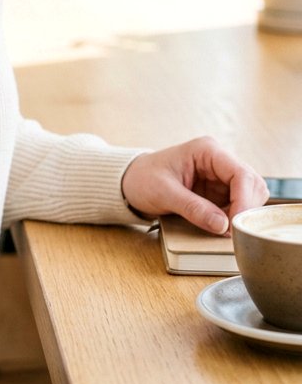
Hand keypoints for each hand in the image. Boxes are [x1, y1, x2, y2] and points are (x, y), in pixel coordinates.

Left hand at [121, 136, 268, 233]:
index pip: (241, 174)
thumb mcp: (163, 193)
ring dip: (241, 215)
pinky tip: (220, 229)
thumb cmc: (143, 178)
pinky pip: (237, 207)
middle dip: (245, 209)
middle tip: (231, 232)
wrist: (131, 182)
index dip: (244, 200)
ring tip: (223, 231)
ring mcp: (221, 177)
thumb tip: (222, 226)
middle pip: (252, 185)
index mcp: (207, 151)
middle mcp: (219, 161)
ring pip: (249, 197)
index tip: (235, 225)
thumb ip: (193, 208)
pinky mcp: (219, 193)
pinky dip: (234, 220)